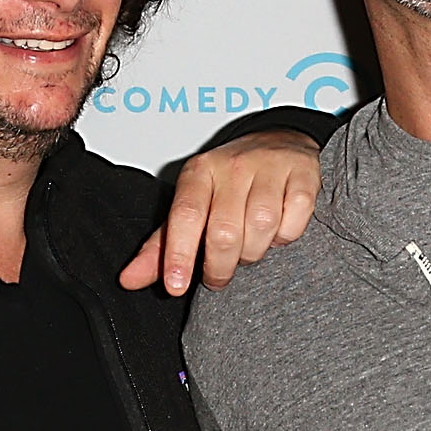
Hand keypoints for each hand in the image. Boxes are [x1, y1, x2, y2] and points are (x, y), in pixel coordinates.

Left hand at [118, 128, 321, 293]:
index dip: (178, 255)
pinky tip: (277, 230)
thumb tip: (128, 280)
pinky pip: (293, 223)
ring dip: (255, 251)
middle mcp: (232, 167)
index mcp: (198, 173)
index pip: (184, 216)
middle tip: (219, 274)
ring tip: (250, 245)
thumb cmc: (228, 184)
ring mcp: (269, 169)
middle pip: (223, 232)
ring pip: (261, 229)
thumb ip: (160, 247)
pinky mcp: (302, 177)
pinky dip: (286, 237)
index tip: (176, 286)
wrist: (279, 143)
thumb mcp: (190, 208)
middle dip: (220, 266)